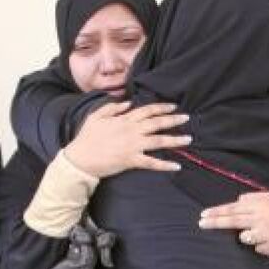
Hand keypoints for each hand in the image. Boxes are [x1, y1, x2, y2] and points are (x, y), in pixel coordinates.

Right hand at [61, 102, 189, 178]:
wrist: (80, 158)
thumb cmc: (87, 137)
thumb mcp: (96, 116)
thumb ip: (112, 108)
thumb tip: (127, 103)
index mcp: (124, 119)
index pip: (147, 110)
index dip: (161, 107)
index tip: (173, 107)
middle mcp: (131, 131)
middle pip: (157, 123)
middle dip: (173, 120)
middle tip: (187, 118)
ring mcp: (133, 145)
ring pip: (158, 140)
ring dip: (175, 140)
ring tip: (188, 139)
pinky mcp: (131, 160)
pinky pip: (151, 162)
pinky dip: (165, 164)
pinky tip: (176, 166)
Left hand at [198, 192, 268, 255]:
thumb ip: (252, 199)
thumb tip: (236, 203)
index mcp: (259, 205)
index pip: (233, 208)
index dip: (217, 212)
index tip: (203, 214)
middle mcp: (260, 218)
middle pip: (233, 221)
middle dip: (215, 223)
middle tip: (201, 223)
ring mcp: (266, 233)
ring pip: (245, 238)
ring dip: (247, 235)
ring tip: (260, 231)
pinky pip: (258, 248)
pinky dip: (261, 244)